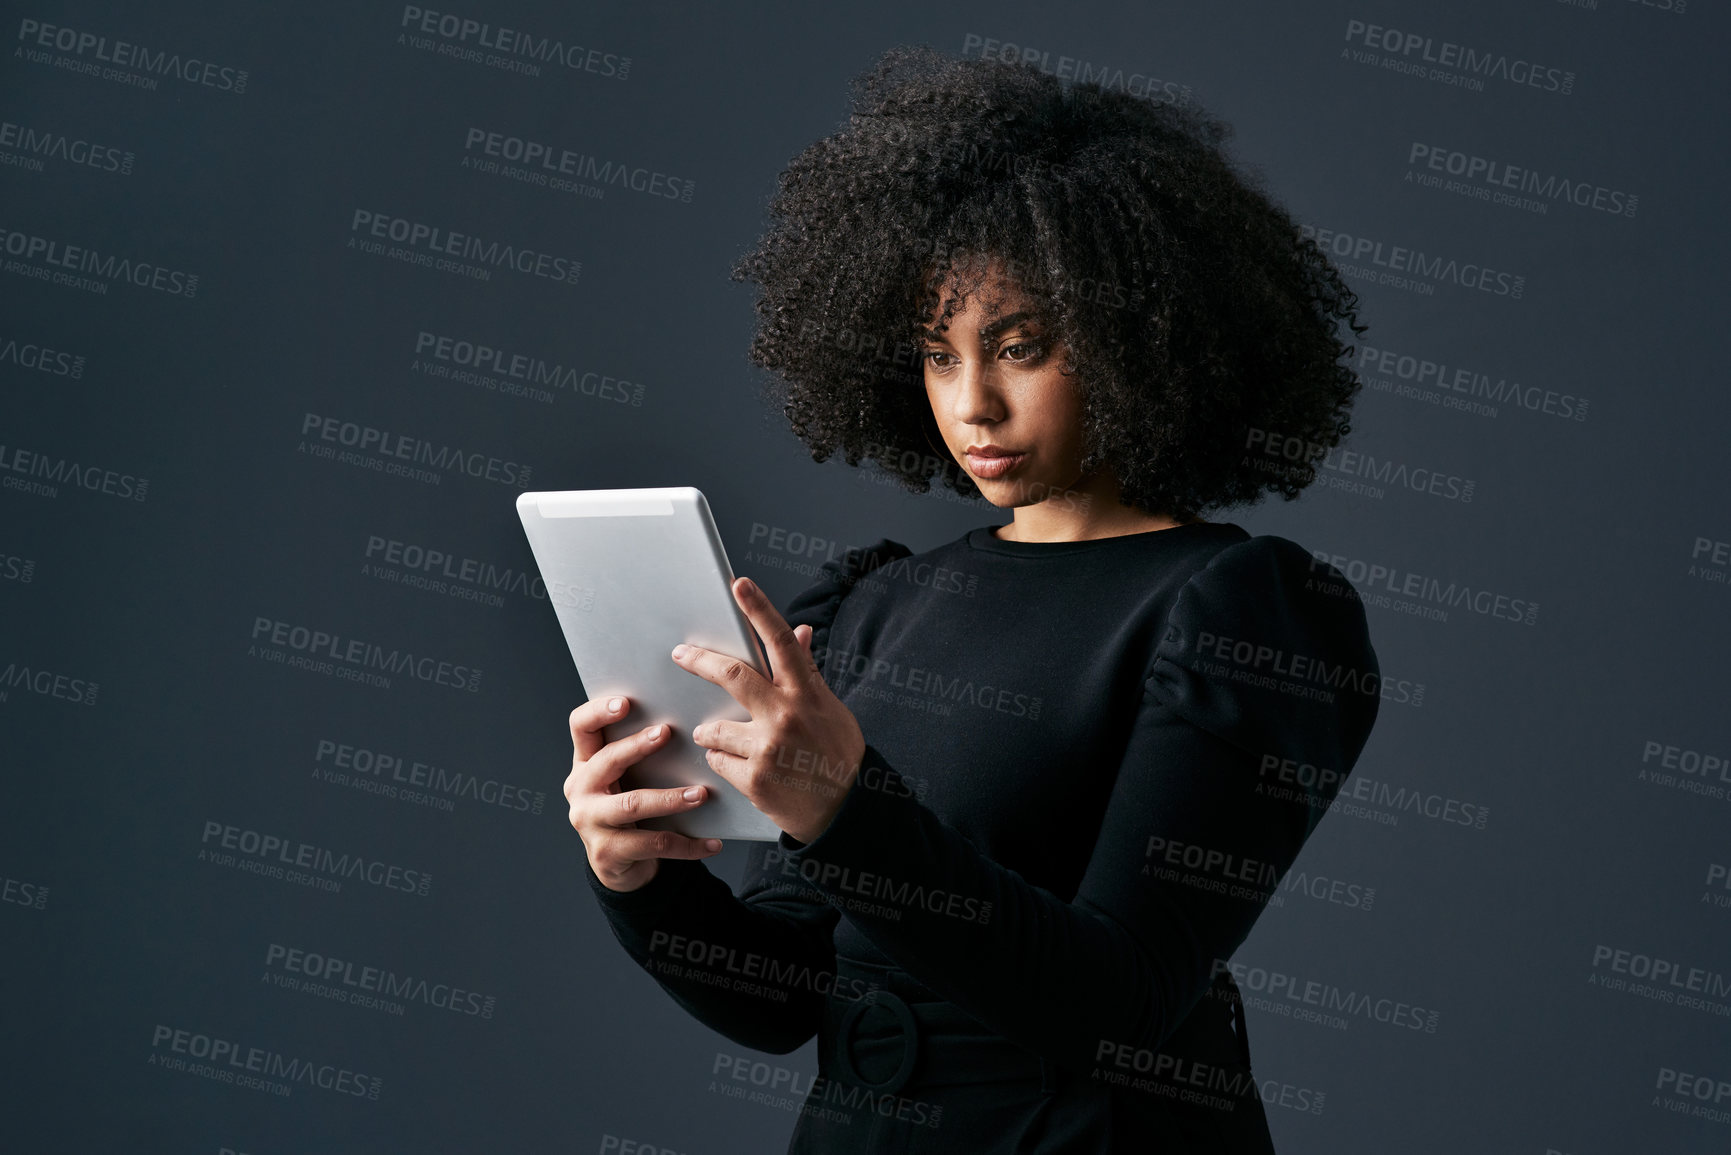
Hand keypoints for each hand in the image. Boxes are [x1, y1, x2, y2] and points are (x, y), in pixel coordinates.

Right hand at [564, 695, 723, 892]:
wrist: (621, 866)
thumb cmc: (631, 809)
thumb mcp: (628, 779)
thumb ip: (642, 754)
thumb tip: (691, 725)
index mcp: (586, 763)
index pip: (580, 726)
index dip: (598, 711)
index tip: (626, 702)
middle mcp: (581, 790)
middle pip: (606, 761)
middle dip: (637, 745)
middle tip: (667, 733)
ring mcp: (590, 822)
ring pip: (632, 804)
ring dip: (670, 798)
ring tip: (702, 794)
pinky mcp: (608, 852)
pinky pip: (653, 844)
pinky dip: (688, 844)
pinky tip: (713, 842)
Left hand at [671, 576, 865, 843]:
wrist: (846, 810)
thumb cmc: (836, 753)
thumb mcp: (830, 709)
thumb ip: (808, 672)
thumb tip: (800, 631)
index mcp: (807, 693)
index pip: (780, 641)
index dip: (759, 609)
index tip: (739, 584)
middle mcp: (786, 715)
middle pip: (731, 675)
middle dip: (699, 661)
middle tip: (680, 654)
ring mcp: (768, 748)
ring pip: (713, 728)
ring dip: (713, 734)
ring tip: (732, 743)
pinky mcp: (754, 779)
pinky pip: (716, 760)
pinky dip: (723, 762)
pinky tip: (745, 769)